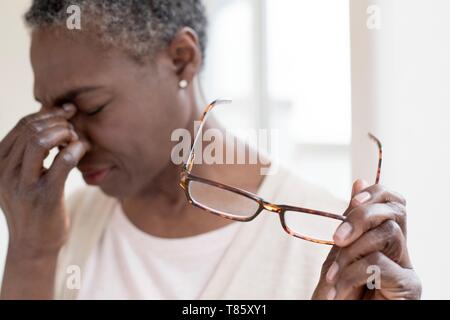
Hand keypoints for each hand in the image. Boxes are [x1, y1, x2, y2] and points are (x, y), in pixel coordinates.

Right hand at [0, 104, 88, 257]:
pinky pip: (62, 163)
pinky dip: (75, 149)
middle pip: (32, 129)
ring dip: (65, 133)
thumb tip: (50, 121)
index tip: (68, 112)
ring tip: (76, 140)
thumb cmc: (34, 207)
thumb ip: (29, 153)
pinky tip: (83, 149)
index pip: (23, 125)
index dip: (48, 114)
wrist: (33, 245)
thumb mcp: (22, 177)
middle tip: (74, 128)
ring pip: (40, 141)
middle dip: (58, 122)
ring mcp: (22, 185)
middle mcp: (5, 172)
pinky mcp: (44, 197)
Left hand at [312, 180, 420, 299]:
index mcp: (383, 239)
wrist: (338, 316)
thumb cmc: (339, 291)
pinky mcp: (409, 288)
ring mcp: (407, 268)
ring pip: (389, 232)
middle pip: (397, 209)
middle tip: (337, 238)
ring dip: (351, 252)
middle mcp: (400, 250)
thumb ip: (350, 220)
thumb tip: (359, 179)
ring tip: (333, 277)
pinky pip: (379, 262)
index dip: (377, 192)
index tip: (354, 198)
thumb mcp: (338, 252)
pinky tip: (340, 287)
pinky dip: (352, 273)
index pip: (394, 200)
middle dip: (362, 216)